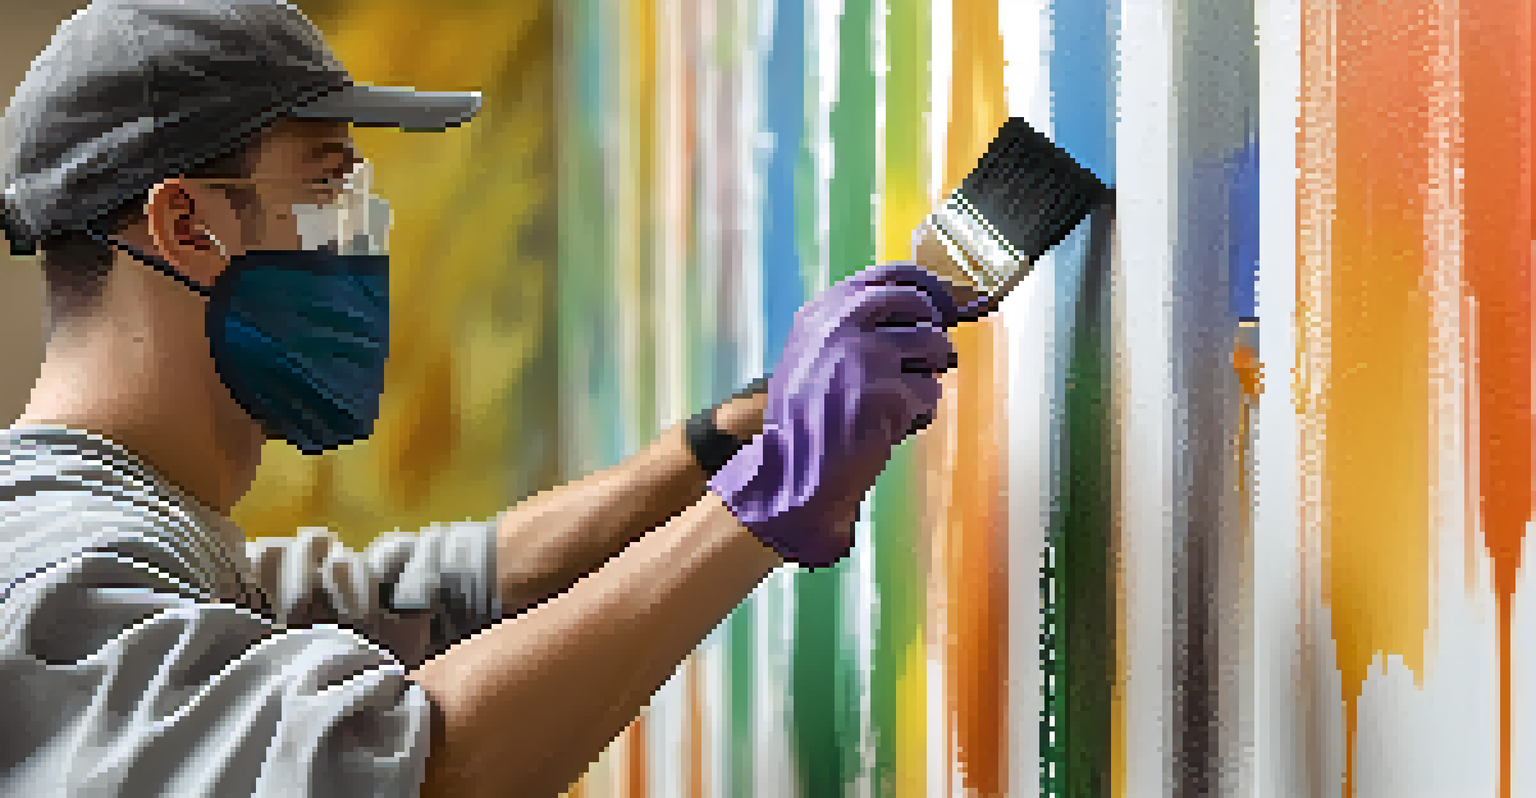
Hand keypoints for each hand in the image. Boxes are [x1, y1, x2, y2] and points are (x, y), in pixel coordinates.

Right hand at [708, 262, 956, 567]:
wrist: (794, 470)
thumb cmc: (811, 417)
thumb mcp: (815, 354)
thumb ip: (854, 326)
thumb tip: (920, 308)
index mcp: (824, 311)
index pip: (890, 273)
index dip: (926, 284)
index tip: (942, 303)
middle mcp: (842, 325)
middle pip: (920, 305)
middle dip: (933, 334)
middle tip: (931, 359)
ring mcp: (865, 357)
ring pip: (935, 346)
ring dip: (928, 376)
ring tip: (899, 401)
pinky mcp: (887, 394)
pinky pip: (931, 393)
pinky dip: (921, 414)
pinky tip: (892, 427)